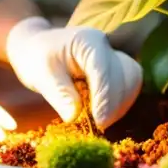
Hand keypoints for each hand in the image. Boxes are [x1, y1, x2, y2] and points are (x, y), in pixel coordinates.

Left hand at [5, 17, 141, 130]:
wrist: (34, 48)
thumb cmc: (35, 58)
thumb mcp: (41, 75)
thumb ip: (59, 94)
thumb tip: (74, 116)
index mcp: (88, 41)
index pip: (105, 70)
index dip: (105, 98)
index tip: (99, 122)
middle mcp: (106, 45)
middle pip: (126, 74)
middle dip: (116, 104)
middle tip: (99, 126)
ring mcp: (113, 55)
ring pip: (132, 80)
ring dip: (121, 105)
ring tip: (101, 123)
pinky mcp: (115, 68)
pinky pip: (127, 85)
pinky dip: (119, 103)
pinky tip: (103, 116)